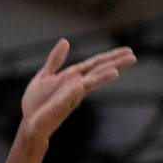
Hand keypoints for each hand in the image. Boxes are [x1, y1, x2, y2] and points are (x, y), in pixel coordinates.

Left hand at [20, 39, 135, 145]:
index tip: (129, 50)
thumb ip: (56, 59)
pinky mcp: (59, 107)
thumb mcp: (46, 74)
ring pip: (87, 85)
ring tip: (115, 72)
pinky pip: (67, 98)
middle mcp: (75, 86)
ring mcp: (69, 97)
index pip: (95, 64)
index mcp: (72, 77)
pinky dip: (73, 91)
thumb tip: (65, 41)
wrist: (29, 122)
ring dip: (100, 79)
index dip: (111, 57)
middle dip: (114, 65)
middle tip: (133, 57)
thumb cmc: (38, 101)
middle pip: (97, 72)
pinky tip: (80, 85)